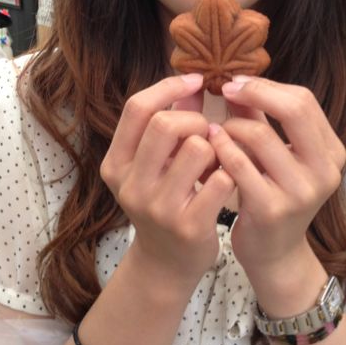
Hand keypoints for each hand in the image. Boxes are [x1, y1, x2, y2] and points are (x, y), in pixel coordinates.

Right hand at [100, 73, 234, 289]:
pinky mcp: (188, 226)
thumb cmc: (165, 202)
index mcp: (116, 164)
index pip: (138, 108)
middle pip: (166, 124)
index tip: (197, 81)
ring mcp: (158, 208)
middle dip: (195, 120)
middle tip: (206, 132)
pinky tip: (225, 181)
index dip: (170, 88)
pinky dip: (228, 173)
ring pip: (198, 148)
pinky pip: (220, 180)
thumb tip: (194, 81)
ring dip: (216, 148)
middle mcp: (131, 185)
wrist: (167, 263)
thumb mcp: (155, 164)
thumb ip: (171, 123)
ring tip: (216, 160)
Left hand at [209, 76, 345, 285]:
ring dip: (230, 125)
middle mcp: (324, 170)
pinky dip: (221, 149)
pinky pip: (239, 165)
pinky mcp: (273, 209)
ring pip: (259, 135)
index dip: (268, 86)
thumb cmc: (271, 195)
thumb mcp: (273, 155)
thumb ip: (260, 118)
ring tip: (215, 129)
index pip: (304, 100)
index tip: (237, 83)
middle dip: (254, 93)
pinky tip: (210, 147)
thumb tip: (238, 80)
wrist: (272, 253)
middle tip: (224, 89)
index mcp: (331, 152)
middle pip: (294, 109)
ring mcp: (301, 191)